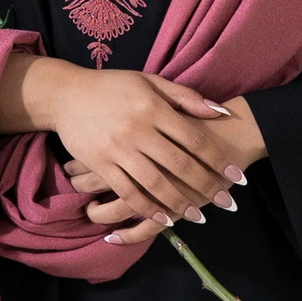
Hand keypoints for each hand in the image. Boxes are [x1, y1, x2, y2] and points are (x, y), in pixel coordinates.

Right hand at [64, 98, 266, 243]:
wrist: (66, 94)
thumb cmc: (112, 86)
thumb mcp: (149, 82)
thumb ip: (184, 96)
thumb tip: (219, 111)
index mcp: (153, 107)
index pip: (193, 138)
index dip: (217, 159)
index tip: (235, 175)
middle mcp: (137, 128)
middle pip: (179, 164)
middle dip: (205, 186)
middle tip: (225, 202)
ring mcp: (118, 148)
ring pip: (155, 183)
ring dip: (180, 203)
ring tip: (199, 216)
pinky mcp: (100, 163)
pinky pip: (128, 191)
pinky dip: (147, 208)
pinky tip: (164, 218)